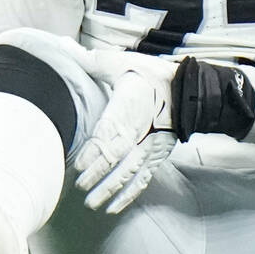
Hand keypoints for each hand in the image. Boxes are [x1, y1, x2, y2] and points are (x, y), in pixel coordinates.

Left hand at [74, 50, 176, 213]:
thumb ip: (93, 61)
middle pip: (116, 158)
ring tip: (93, 203)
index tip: (79, 166)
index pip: (108, 135)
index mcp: (127, 110)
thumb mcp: (123, 63)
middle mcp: (138, 132)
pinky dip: (129, 194)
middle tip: (80, 187)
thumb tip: (65, 47)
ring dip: (110, 189)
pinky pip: (142, 179)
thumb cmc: (153, 75)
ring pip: (128, 172)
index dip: (94, 153)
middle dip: (98, 174)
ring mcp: (149, 147)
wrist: (189, 88)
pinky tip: (115, 206)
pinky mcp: (157, 156)